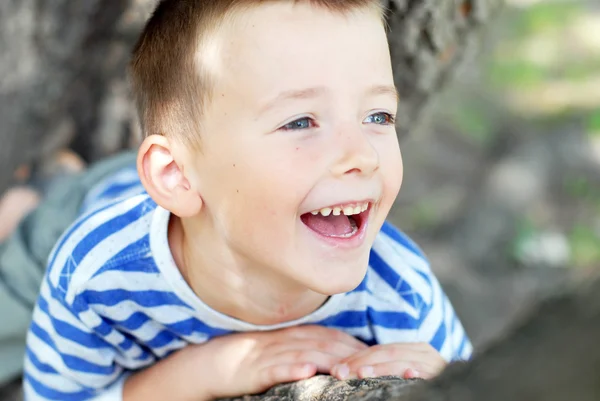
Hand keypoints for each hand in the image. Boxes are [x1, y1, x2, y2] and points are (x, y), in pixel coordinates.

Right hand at [196, 325, 367, 398]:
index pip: (334, 337)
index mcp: (298, 335)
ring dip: (329, 360)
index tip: (379, 356)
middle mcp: (289, 340)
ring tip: (349, 371)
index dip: (356, 346)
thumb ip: (311, 350)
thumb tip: (342, 359)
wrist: (214, 362)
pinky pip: (276, 367)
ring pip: (306, 353)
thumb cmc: (255, 358)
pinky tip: (307, 372)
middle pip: (326, 343)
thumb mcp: (286, 351)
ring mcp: (272, 353)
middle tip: (375, 365)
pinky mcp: (257, 369)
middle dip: (351, 353)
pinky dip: (292, 368)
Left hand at [330, 342, 445, 379]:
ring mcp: (434, 363)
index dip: (355, 357)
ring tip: (361, 373)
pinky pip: (426, 372)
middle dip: (360, 362)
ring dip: (380, 368)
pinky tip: (407, 374)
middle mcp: (423, 352)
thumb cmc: (423, 382)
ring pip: (400, 362)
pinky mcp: (441, 374)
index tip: (336, 368)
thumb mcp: (402, 371)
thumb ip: (386, 367)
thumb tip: (350, 371)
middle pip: (386, 353)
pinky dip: (416, 372)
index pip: (378, 349)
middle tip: (340, 372)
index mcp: (412, 348)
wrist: (460, 391)